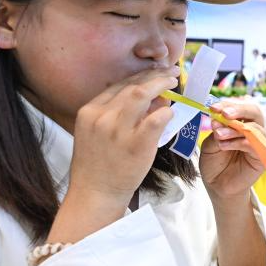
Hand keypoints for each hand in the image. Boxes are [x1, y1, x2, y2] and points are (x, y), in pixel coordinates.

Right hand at [68, 67, 177, 206]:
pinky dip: (166, 111)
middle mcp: (101, 117)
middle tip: (172, 72)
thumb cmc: (98, 165)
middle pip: (132, 86)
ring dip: (162, 85)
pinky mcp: (135, 145)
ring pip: (142, 94)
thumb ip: (118, 114)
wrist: (95, 193)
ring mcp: (117, 130)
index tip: (155, 72)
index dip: (140, 76)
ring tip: (175, 83)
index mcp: (89, 111)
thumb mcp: (97, 133)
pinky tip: (171, 112)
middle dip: (155, 76)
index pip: (118, 85)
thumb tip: (151, 97)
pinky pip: (156, 119)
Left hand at [200, 99, 265, 201]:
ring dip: (234, 129)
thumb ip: (217, 131)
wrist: (218, 186)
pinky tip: (225, 145)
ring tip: (219, 136)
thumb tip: (219, 120)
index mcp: (240, 123)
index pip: (240, 108)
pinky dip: (239, 142)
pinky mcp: (263, 158)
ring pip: (254, 128)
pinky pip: (255, 145)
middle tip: (224, 114)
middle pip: (254, 112)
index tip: (213, 107)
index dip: (228, 104)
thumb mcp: (210, 143)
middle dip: (238, 110)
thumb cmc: (215, 164)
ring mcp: (259, 143)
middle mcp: (252, 131)